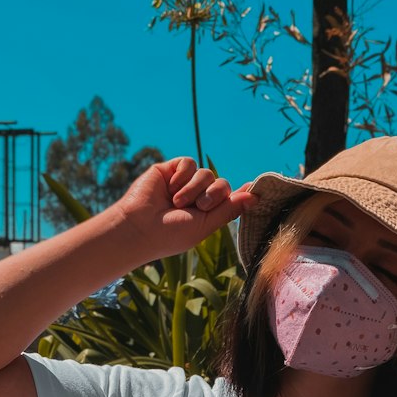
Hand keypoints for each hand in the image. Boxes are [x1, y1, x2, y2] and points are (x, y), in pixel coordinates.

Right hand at [114, 157, 256, 256]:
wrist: (140, 227)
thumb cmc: (171, 234)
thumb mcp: (206, 226)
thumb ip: (229, 210)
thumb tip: (254, 196)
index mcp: (207, 213)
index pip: (230, 199)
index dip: (243, 193)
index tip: (256, 190)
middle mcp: (197, 197)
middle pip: (222, 184)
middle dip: (214, 195)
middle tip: (199, 207)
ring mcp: (184, 183)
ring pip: (206, 173)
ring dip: (195, 188)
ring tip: (178, 202)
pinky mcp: (171, 170)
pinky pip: (189, 163)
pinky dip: (183, 176)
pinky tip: (171, 188)